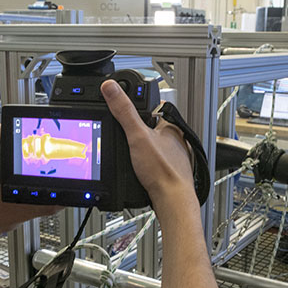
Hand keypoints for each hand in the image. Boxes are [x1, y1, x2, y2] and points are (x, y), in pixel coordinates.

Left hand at [0, 125, 61, 239]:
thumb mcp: (22, 212)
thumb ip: (44, 206)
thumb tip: (62, 200)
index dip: (8, 124)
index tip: (24, 125)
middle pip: (0, 137)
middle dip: (19, 135)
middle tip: (33, 139)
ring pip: (0, 148)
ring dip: (16, 148)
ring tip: (31, 151)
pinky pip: (0, 159)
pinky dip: (13, 160)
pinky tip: (24, 168)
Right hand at [101, 80, 195, 211]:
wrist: (172, 200)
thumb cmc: (163, 170)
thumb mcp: (137, 135)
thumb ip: (124, 111)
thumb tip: (111, 87)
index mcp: (171, 126)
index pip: (153, 108)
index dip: (138, 109)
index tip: (126, 111)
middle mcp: (176, 140)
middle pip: (151, 129)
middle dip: (138, 133)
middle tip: (127, 139)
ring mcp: (174, 157)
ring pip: (153, 147)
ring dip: (141, 151)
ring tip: (134, 158)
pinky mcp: (170, 172)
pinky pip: (155, 163)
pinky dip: (146, 166)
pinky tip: (141, 171)